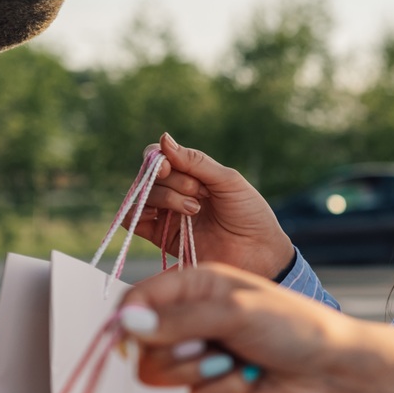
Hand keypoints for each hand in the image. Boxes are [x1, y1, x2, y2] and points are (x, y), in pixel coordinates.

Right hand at [124, 264, 363, 392]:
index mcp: (197, 286)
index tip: (134, 340)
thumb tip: (128, 325)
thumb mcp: (236, 312)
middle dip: (175, 354)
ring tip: (235, 364)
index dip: (129, 321)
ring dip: (200, 375)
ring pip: (161, 375)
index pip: (139, 299)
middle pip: (143, 345)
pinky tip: (250, 381)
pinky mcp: (215, 386)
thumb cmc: (295, 328)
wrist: (334, 371)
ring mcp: (203, 354)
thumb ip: (180, 320)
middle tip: (211, 350)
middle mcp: (194, 318)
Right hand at [133, 133, 296, 277]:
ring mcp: (168, 214)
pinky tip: (158, 214)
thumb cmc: (250, 215)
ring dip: (165, 197)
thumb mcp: (228, 181)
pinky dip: (137, 213)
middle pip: (151, 176)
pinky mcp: (163, 238)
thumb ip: (195, 162)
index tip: (169, 167)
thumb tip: (163, 138)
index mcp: (192, 175)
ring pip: (142, 196)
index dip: (158, 159)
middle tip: (199, 193)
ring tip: (194, 209)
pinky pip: (134, 221)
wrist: (259, 254)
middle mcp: (177, 193)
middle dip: (173, 181)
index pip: (159, 158)